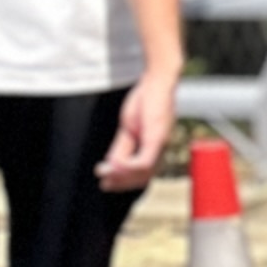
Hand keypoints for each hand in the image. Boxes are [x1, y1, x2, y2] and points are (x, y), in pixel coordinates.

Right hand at [98, 67, 179, 192]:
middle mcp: (162, 149)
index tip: (108, 185)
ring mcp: (160, 144)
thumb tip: (111, 164)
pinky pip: (144, 161)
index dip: (126, 183)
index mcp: (157, 148)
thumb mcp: (129, 128)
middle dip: (122, 183)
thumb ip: (122, 147)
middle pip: (144, 177)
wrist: (157, 82)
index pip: (144, 175)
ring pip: (144, 172)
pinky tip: (115, 165)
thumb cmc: (146, 102)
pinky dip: (128, 167)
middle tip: (104, 184)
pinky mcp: (157, 137)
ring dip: (121, 176)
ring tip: (104, 174)